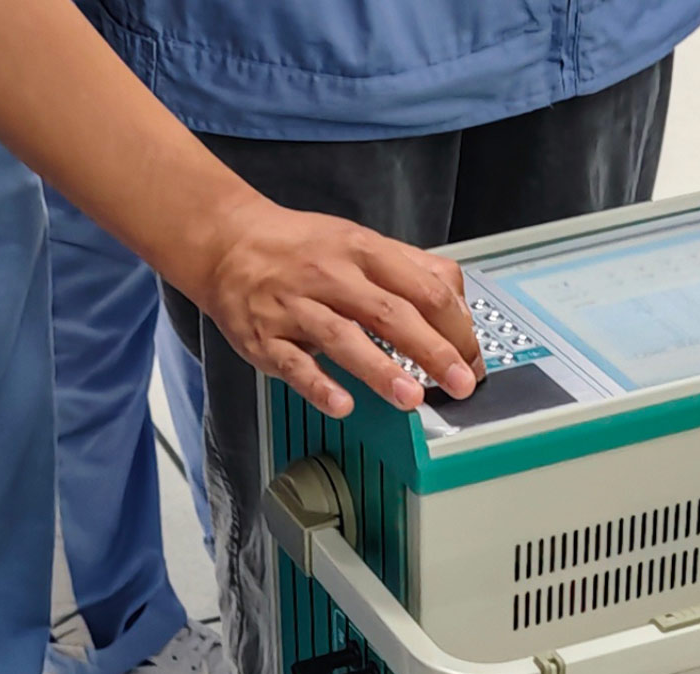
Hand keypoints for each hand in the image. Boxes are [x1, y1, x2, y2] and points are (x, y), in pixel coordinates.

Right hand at [179, 198, 481, 418]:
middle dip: (431, 350)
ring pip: (344, 337)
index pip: (423, 287)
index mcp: (364, 252)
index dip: (455, 326)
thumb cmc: (301, 249)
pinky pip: (294, 363)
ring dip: (380, 370)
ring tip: (410, 398)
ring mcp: (297, 308)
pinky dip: (318, 385)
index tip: (471, 358)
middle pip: (391, 313)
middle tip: (459, 383)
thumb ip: (409, 269)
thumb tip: (456, 303)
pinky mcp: (266, 337)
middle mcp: (332, 276)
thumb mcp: (359, 242)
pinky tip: (341, 404)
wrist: (228, 244)